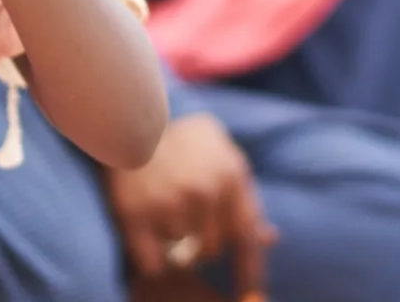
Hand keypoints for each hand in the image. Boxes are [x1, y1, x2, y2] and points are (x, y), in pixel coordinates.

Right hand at [104, 114, 273, 297]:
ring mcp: (169, 205)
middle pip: (212, 250)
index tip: (252, 298)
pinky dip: (151, 255)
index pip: (248, 238)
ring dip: (175, 241)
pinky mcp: (135, 216)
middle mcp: (204, 192)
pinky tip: (147, 227)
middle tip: (187, 218)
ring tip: (164, 207)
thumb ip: (244, 196)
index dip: (251, 274)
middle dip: (203, 242)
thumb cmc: (183, 140)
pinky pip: (153, 263)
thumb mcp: (224, 155)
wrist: (130, 116)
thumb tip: (269, 238)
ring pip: (181, 253)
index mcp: (231, 176)